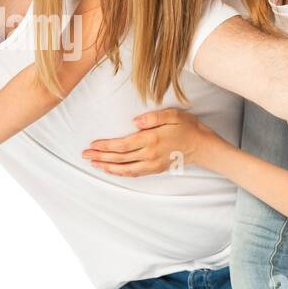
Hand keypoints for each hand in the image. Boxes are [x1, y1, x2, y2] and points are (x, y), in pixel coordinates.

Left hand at [82, 108, 218, 176]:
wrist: (203, 146)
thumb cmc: (188, 127)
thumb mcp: (174, 115)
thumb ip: (153, 117)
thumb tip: (135, 121)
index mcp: (152, 139)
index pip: (123, 145)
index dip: (106, 146)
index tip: (92, 145)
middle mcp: (150, 154)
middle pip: (120, 158)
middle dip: (100, 157)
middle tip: (84, 155)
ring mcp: (152, 164)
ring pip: (125, 169)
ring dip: (107, 167)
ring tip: (93, 164)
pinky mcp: (155, 169)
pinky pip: (134, 173)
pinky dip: (120, 173)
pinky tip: (111, 170)